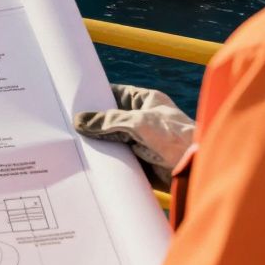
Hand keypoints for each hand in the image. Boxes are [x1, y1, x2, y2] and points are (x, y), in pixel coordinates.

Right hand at [74, 84, 194, 189]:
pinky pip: (117, 158)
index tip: (76, 99)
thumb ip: (109, 121)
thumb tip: (81, 121)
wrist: (194, 170)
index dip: (97, 95)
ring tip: (74, 141)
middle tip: (70, 122)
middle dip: (94, 122)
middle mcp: (143, 119)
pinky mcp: (139, 161)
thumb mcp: (138, 122)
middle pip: (111, 118)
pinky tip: (88, 159)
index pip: (116, 94)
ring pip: (112, 139)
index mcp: (146, 101)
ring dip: (99, 142)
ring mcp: (141, 141)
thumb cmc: (176, 137)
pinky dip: (106, 160)